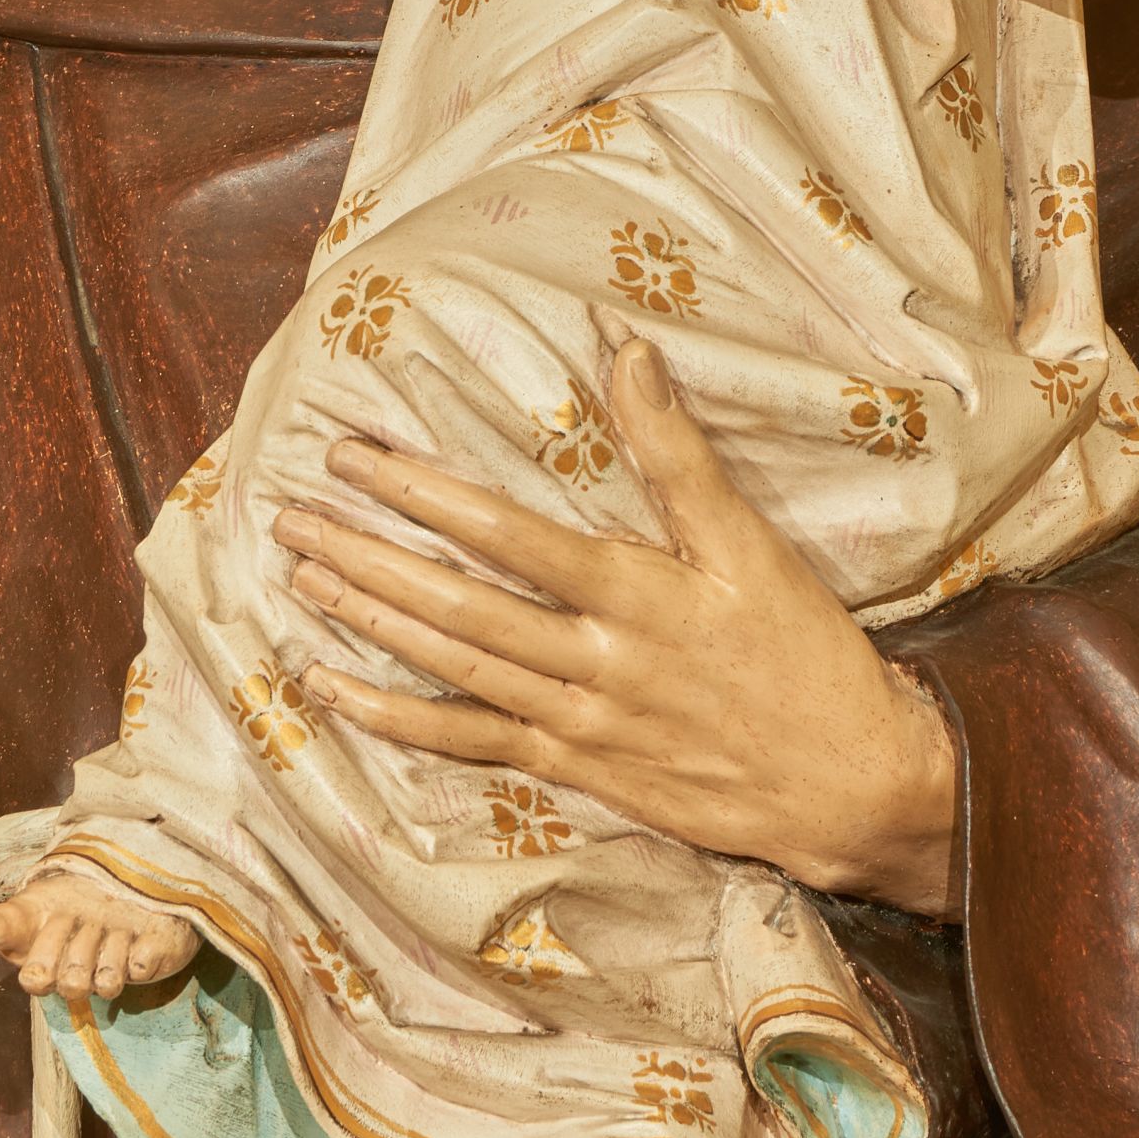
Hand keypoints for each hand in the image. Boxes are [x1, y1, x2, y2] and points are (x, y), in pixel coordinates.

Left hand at [269, 340, 959, 911]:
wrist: (849, 786)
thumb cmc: (804, 655)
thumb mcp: (752, 545)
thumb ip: (679, 451)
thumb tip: (628, 350)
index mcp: (635, 592)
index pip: (503, 534)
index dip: (420, 492)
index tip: (354, 456)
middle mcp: (593, 659)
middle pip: (456, 603)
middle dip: (367, 553)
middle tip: (289, 514)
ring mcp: (577, 722)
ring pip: (450, 667)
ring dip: (369, 623)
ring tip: (304, 576)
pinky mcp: (576, 770)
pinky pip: (469, 743)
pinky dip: (396, 718)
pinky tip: (336, 691)